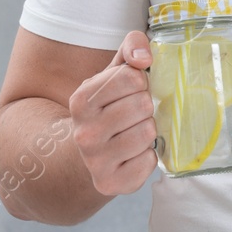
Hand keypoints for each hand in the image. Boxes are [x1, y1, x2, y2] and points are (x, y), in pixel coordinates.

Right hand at [67, 30, 156, 196]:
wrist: (89, 154)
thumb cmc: (109, 107)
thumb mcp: (113, 73)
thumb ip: (131, 47)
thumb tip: (144, 57)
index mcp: (81, 100)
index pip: (131, 77)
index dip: (140, 81)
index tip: (131, 90)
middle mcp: (83, 132)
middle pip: (142, 105)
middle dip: (146, 106)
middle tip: (134, 114)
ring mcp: (95, 161)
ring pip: (148, 133)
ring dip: (148, 130)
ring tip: (133, 131)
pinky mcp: (111, 184)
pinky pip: (150, 161)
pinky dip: (148, 156)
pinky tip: (133, 153)